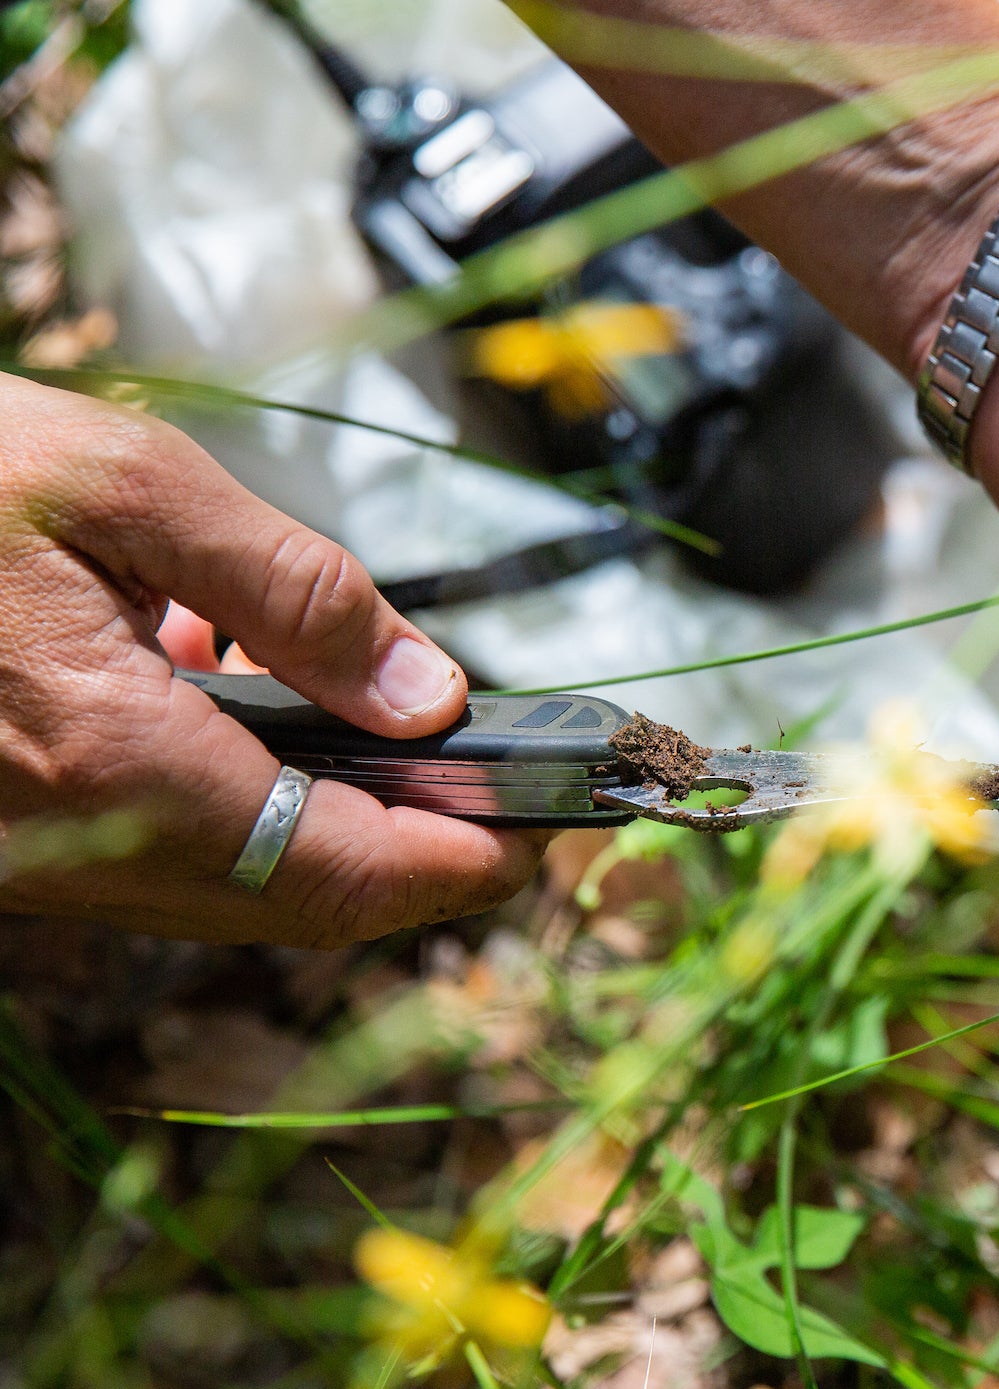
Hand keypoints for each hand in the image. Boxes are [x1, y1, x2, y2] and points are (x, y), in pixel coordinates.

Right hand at [0, 376, 547, 944]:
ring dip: (328, 824)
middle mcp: (70, 847)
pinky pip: (152, 853)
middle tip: (501, 783)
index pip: (348, 874)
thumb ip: (298, 595)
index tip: (552, 829)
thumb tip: (432, 692)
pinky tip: (231, 688)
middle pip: (301, 902)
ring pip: (230, 887)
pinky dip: (233, 800)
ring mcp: (28, 859)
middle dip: (417, 851)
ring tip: (380, 717)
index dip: (468, 862)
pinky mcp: (5, 840)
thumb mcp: (127, 485)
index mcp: (118, 765)